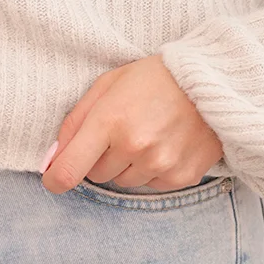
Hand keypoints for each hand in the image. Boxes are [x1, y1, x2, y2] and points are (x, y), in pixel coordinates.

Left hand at [41, 54, 223, 193]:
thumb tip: (51, 159)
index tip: (53, 177)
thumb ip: (74, 122)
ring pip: (124, 181)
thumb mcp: (108, 85)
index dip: (55, 179)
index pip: (69, 170)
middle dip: (101, 156)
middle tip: (122, 130)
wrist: (212, 80)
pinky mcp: (182, 176)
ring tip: (149, 133)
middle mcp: (134, 147)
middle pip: (97, 174)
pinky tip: (167, 143)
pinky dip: (154, 169)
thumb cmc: (154, 78)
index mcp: (110, 121)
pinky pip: (152, 185)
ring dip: (129, 164)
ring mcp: (160, 164)